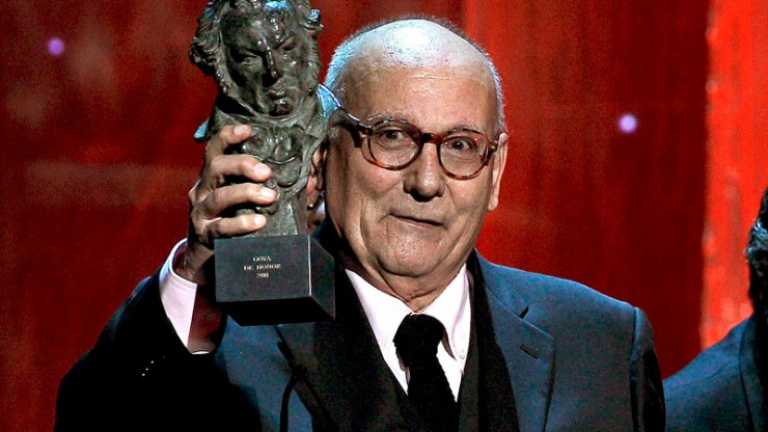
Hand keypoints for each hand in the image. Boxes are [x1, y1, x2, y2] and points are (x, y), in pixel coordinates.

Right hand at [174, 124, 276, 284]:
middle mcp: (202, 190)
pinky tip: (259, 222)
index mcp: (212, 178)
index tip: (248, 130)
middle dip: (243, 165)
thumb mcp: (246, 203)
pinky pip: (221, 227)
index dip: (229, 136)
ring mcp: (201, 213)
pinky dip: (241, 223)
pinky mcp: (204, 236)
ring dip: (246, 193)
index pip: (215, 149)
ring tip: (269, 196)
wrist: (205, 263)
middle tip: (267, 173)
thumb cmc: (232, 224)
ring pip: (219, 197)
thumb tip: (311, 181)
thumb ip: (273, 189)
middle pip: (216, 167)